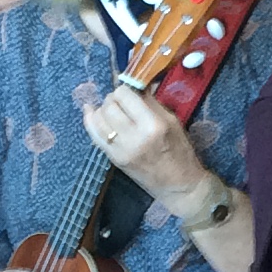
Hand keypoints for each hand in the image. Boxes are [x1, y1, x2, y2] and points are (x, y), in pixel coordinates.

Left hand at [82, 85, 205, 208]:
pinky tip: (90, 111)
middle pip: (109, 105)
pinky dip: (90, 120)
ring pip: (98, 118)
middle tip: (121, 100)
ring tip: (111, 109)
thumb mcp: (172, 122)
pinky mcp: (113, 158)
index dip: (125, 89)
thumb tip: (134, 86)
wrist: (177, 185)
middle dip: (113, 98)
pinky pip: (94, 134)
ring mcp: (120, 149)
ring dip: (102, 108)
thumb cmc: (180, 152)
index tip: (130, 91)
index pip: (125, 95)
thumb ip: (151, 103)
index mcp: (153, 125)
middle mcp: (134, 137)